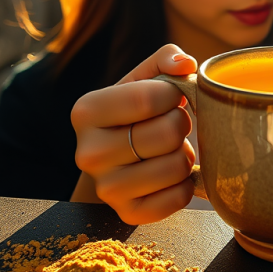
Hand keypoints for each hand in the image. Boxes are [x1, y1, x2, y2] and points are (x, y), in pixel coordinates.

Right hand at [71, 44, 196, 223]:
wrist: (116, 159)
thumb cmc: (135, 111)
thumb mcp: (144, 77)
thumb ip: (167, 58)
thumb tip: (186, 65)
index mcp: (87, 111)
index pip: (150, 98)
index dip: (174, 95)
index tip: (170, 97)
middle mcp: (87, 152)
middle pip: (167, 133)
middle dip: (181, 124)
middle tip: (171, 125)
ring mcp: (105, 188)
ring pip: (176, 166)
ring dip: (184, 154)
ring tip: (170, 149)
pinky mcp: (126, 213)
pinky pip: (178, 198)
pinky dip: (186, 184)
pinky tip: (171, 174)